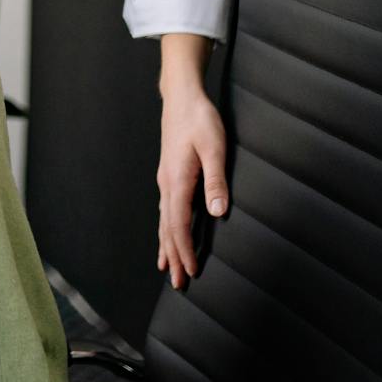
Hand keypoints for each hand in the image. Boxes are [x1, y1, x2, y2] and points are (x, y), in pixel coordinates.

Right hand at [156, 86, 227, 289]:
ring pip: (164, 221)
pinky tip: (167, 234)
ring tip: (168, 268)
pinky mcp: (169, 175)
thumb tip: (217, 213)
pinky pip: (165, 210)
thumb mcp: (214, 147)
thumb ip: (216, 180)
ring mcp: (165, 180)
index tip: (192, 271)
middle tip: (180, 284)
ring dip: (168, 246)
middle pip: (168, 228)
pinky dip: (166, 229)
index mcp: (177, 181)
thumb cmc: (200, 119)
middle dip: (174, 256)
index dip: (185, 250)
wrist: (181, 97)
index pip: (179, 224)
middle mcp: (167, 184)